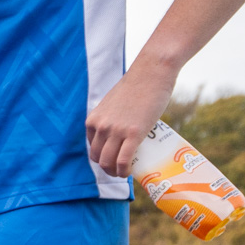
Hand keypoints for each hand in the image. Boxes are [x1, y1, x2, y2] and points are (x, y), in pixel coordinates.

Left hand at [86, 59, 175, 177]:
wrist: (152, 72)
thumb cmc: (137, 85)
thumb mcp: (113, 103)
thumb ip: (110, 117)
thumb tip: (118, 129)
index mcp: (93, 120)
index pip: (92, 147)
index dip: (102, 156)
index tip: (113, 158)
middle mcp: (101, 127)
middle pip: (98, 158)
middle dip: (107, 168)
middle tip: (118, 170)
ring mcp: (116, 131)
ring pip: (108, 162)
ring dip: (114, 172)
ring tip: (123, 173)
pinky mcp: (133, 133)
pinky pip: (123, 161)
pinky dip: (124, 171)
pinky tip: (128, 173)